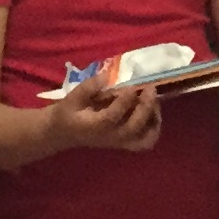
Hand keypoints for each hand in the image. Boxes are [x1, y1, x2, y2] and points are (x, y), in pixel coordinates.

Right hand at [46, 68, 162, 154]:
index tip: (131, 85)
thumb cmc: (68, 113)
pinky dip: (154, 128)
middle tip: (150, 88)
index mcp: (95, 126)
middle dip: (145, 107)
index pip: (112, 116)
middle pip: (133, 127)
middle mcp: (110, 137)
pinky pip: (146, 142)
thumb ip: (89, 87)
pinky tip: (153, 112)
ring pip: (144, 139)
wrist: (64, 133)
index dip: (124, 100)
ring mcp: (119, 142)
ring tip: (154, 101)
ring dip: (154, 120)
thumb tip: (107, 75)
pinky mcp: (125, 143)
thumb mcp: (73, 97)